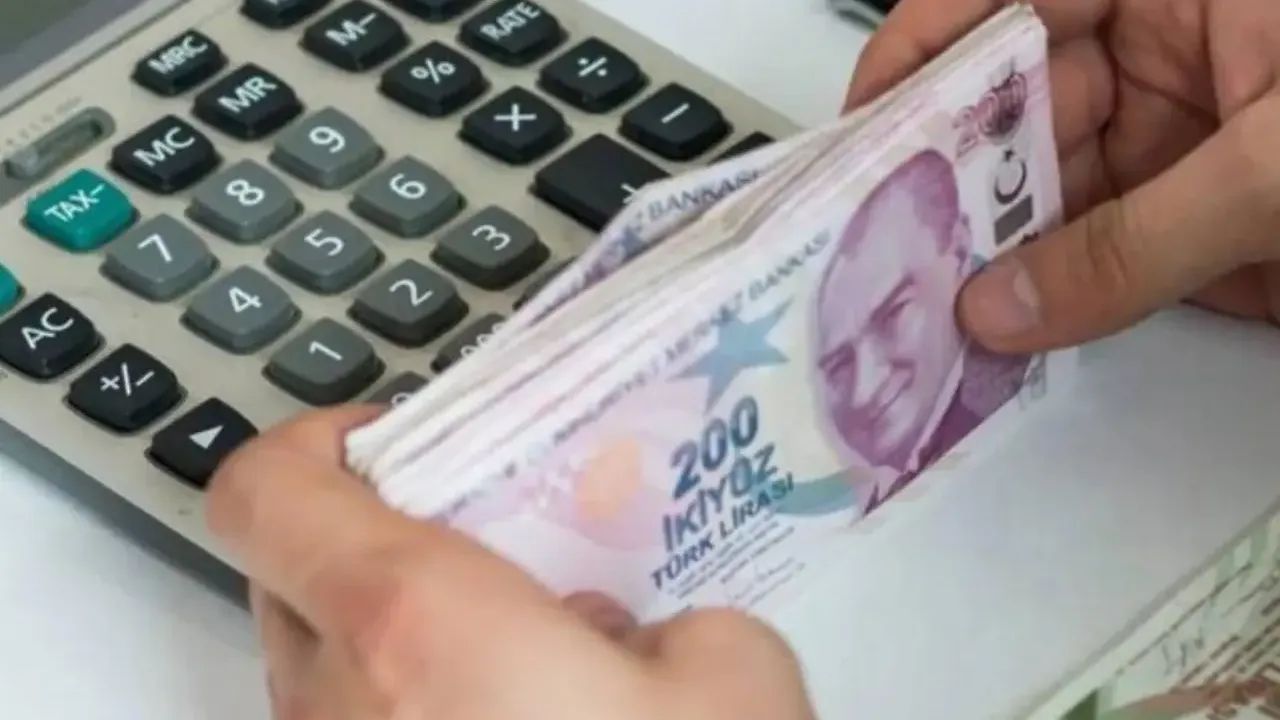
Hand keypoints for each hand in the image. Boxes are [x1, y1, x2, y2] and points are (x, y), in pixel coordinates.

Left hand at [206, 407, 815, 719]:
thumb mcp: (740, 684)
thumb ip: (679, 623)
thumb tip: (629, 644)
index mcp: (414, 625)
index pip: (264, 488)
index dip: (317, 442)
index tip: (400, 444)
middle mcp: (338, 710)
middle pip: (289, 576)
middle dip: (375, 541)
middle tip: (477, 542)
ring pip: (323, 675)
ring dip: (396, 642)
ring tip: (518, 657)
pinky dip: (410, 717)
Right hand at [846, 0, 1279, 350]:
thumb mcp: (1275, 167)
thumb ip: (1138, 241)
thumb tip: (1001, 312)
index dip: (924, 49)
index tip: (862, 124)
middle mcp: (1161, 57)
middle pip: (1010, 107)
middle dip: (943, 174)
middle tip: (875, 243)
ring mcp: (1177, 144)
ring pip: (1042, 192)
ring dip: (982, 249)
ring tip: (915, 305)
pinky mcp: (1193, 227)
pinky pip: (1095, 260)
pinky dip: (1041, 301)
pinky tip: (987, 335)